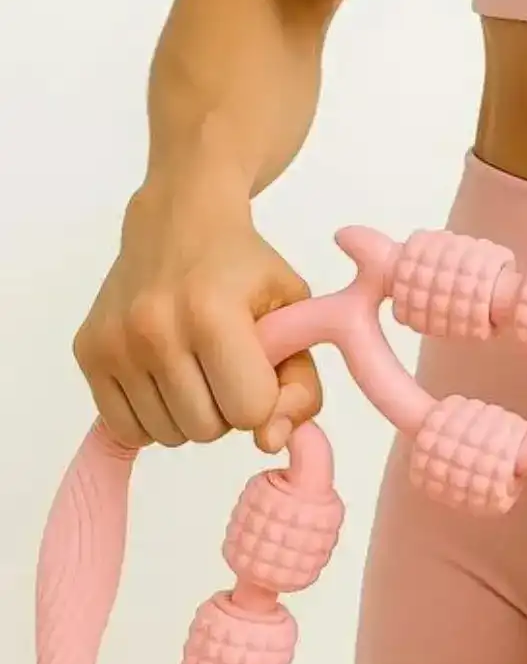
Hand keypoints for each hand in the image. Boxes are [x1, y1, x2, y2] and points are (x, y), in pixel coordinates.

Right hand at [73, 173, 320, 452]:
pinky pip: (127, 428)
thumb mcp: (293, 315)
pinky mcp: (88, 352)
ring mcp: (115, 342)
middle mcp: (154, 328)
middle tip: (225, 364)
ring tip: (195, 366)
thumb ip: (300, 386)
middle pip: (208, 430)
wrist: (178, 221)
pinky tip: (165, 377)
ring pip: (169, 435)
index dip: (265, 398)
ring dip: (190, 413)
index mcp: (212, 314)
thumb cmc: (244, 270)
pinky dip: (154, 416)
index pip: (250, 411)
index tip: (260, 367)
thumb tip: (268, 442)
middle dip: (227, 408)